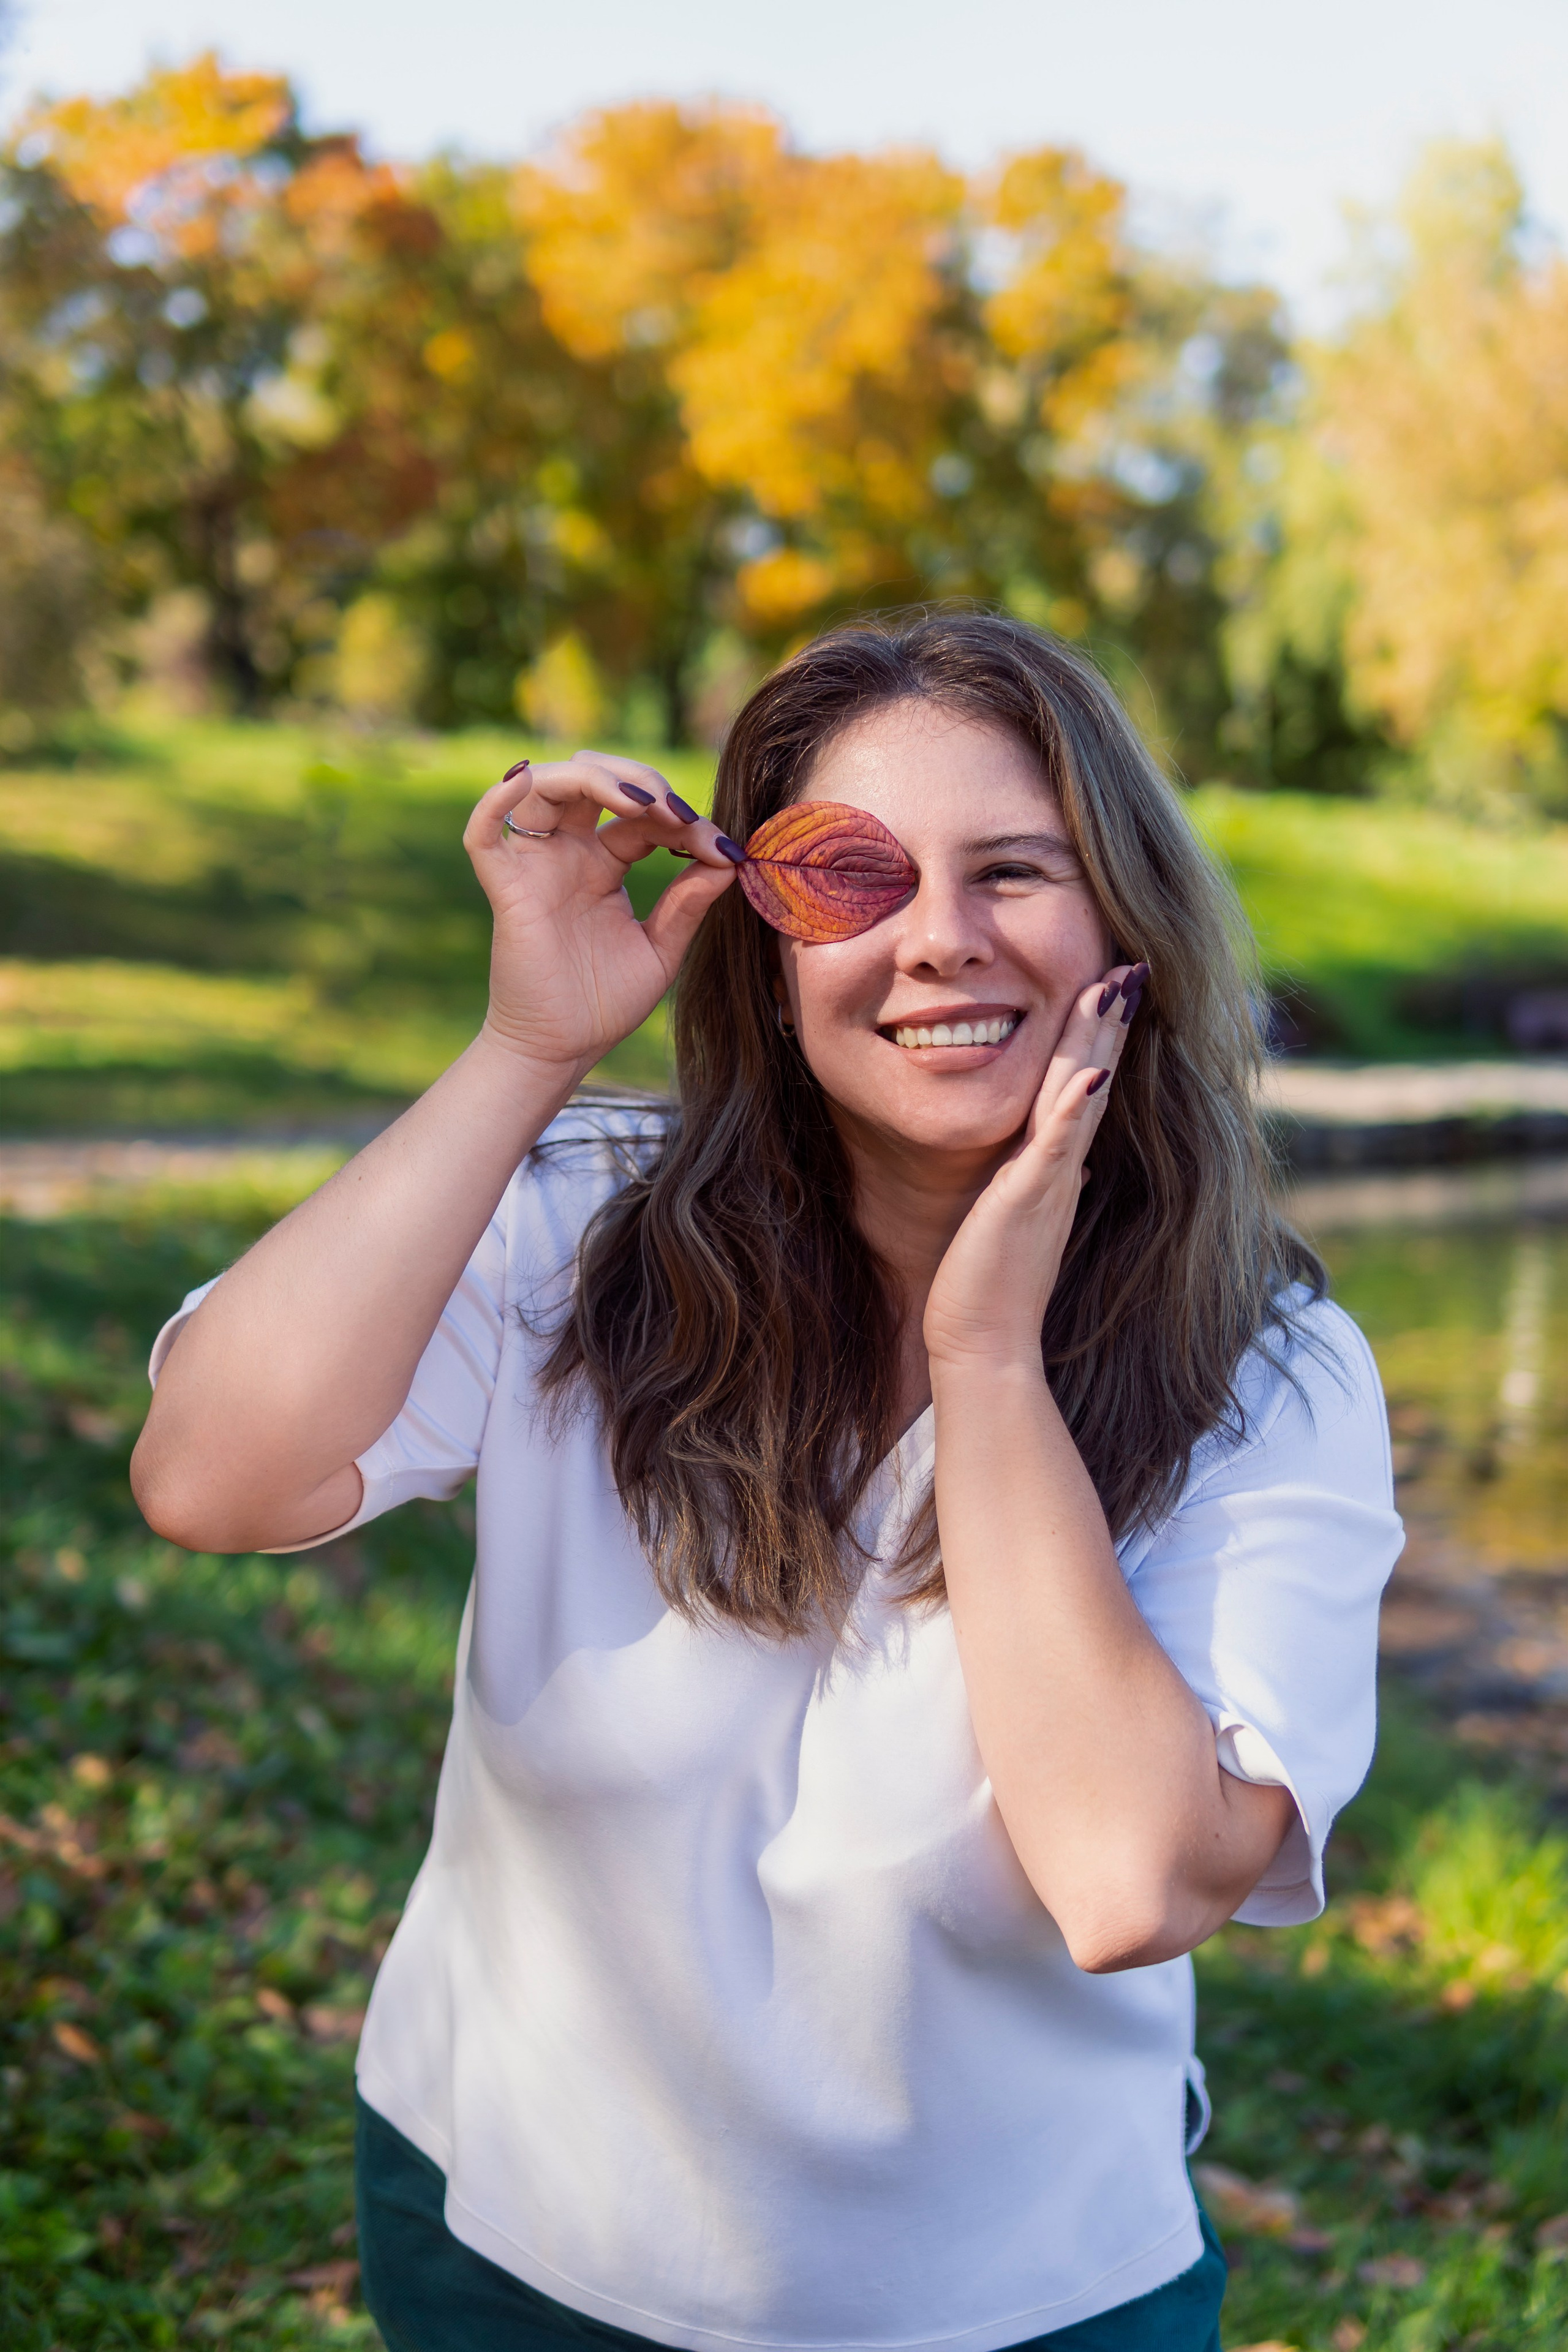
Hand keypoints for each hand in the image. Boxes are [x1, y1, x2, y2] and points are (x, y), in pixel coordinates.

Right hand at [462, 752, 741, 1080]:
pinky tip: (521, 780)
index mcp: (605, 864)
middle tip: (680, 815)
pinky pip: (485, 834)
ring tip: (640, 803)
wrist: (562, 1050)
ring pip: (547, 788)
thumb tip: (728, 859)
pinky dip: (495, 801)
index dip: (682, 820)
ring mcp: (536, 866)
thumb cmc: (605, 1004)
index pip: (642, 816)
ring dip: (594, 778)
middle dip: (642, 783)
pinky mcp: (507, 888)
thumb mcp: (661, 948)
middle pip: (595, 782)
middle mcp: (569, 855)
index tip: (723, 850)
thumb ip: (689, 903)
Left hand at [923, 963, 1144, 1372]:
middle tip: (1131, 963)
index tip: (1112, 983)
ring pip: (1080, 1095)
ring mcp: (1050, 1179)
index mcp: (1056, 1163)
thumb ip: (1045, 1178)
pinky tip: (1090, 1071)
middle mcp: (1062, 1164)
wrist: (985, 1339)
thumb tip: (1072, 1157)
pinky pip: (1057, 1144)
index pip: (1083, 1084)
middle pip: (1094, 1074)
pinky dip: (1073, 1107)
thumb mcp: (1019, 1212)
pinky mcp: (1030, 1199)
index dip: (1100, 1034)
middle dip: (1110, 1018)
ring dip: (1099, 1041)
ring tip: (1115, 987)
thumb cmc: (991, 1280)